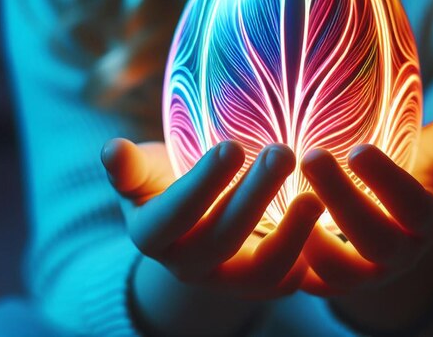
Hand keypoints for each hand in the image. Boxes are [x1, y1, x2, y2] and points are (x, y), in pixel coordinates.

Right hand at [101, 138, 323, 298]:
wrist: (190, 223)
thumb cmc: (168, 182)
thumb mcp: (145, 174)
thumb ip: (131, 169)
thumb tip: (110, 150)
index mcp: (153, 235)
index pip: (171, 217)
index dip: (200, 186)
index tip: (231, 147)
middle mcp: (187, 266)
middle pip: (220, 239)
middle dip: (253, 195)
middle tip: (282, 152)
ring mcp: (226, 280)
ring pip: (259, 271)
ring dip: (290, 235)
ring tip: (315, 196)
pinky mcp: (258, 285)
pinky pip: (283, 283)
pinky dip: (306, 260)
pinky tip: (323, 226)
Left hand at [298, 101, 432, 296]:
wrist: (389, 231)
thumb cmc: (405, 181)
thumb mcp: (430, 159)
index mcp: (424, 222)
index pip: (414, 207)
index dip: (388, 183)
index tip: (358, 150)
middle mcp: (397, 255)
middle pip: (375, 239)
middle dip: (343, 200)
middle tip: (311, 158)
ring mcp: (362, 276)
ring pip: (339, 271)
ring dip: (311, 237)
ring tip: (282, 197)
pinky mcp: (328, 285)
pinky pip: (308, 282)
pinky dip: (288, 259)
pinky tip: (263, 223)